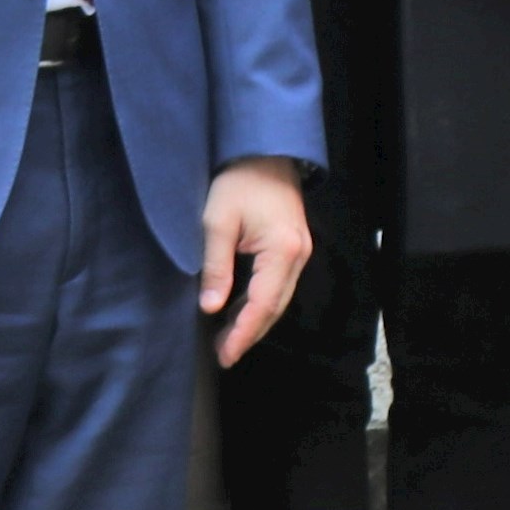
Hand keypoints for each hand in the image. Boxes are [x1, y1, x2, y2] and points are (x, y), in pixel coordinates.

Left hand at [201, 154, 312, 364]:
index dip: (244, 332)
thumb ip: (215, 266)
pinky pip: (278, 285)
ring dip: (254, 321)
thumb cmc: (238, 181)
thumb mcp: (217, 222)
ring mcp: (299, 252)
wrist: (265, 153)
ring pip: (278, 299)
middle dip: (249, 333)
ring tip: (227, 341)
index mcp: (282, 249)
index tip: (225, 354)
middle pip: (275, 307)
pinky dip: (259, 303)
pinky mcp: (293, 248)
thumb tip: (210, 308)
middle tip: (223, 356)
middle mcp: (298, 255)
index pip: (263, 303)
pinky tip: (238, 312)